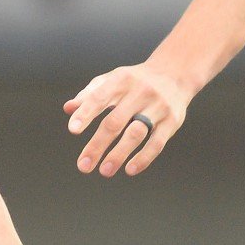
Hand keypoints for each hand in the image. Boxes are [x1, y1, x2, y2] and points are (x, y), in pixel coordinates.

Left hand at [64, 62, 188, 176]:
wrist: (175, 73)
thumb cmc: (135, 80)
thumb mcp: (112, 79)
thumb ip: (89, 94)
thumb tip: (68, 109)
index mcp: (121, 80)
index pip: (99, 98)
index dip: (85, 114)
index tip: (72, 130)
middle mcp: (140, 92)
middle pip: (115, 122)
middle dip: (97, 145)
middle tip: (83, 166)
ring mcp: (157, 107)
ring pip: (136, 134)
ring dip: (119, 155)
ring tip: (104, 171)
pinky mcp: (172, 121)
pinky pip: (157, 143)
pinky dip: (143, 158)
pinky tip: (130, 170)